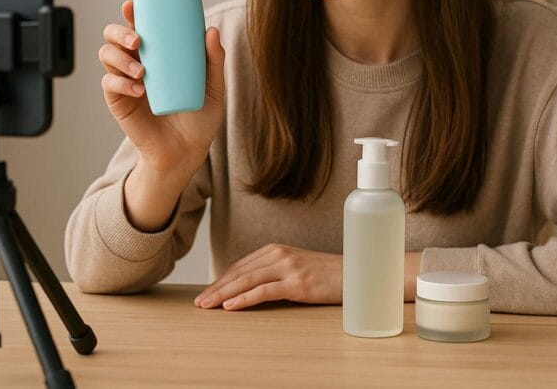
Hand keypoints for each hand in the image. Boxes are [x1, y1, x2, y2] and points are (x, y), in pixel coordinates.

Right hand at [98, 0, 225, 181]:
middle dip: (119, 32)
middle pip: (115, 36)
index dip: (133, 13)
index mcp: (159, 54)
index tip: (133, 5)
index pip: (141, 26)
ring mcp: (125, 81)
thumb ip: (213, 61)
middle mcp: (138, 62)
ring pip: (107, 55)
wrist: (186, 151)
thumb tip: (211, 31)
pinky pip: (109, 84)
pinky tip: (138, 89)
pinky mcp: (118, 100)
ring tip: (141, 71)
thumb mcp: (213, 88)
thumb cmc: (199, 118)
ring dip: (119, 57)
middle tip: (137, 40)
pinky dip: (121, 82)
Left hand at [193, 244, 342, 310]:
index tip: (206, 292)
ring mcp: (288, 268)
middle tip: (199, 302)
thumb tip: (249, 288)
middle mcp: (279, 255)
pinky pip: (264, 291)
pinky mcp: (297, 283)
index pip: (240, 266)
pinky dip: (244, 299)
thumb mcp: (296, 269)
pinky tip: (230, 306)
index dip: (221, 280)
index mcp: (276, 250)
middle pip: (239, 272)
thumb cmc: (327, 275)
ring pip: (247, 280)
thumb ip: (274, 273)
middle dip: (216, 288)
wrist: (357, 273)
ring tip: (207, 305)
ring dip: (223, 294)